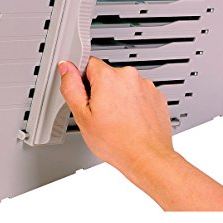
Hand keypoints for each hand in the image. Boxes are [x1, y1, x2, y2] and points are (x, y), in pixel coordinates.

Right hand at [58, 56, 173, 176]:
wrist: (148, 159)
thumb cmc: (116, 142)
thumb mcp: (82, 116)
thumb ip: (71, 87)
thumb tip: (66, 67)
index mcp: (108, 76)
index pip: (87, 63)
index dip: (82, 81)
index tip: (86, 98)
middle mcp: (129, 76)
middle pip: (106, 75)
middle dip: (101, 91)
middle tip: (99, 114)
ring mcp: (146, 86)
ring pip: (123, 85)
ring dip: (118, 97)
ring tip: (116, 121)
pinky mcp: (157, 97)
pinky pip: (138, 94)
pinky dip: (133, 104)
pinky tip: (129, 121)